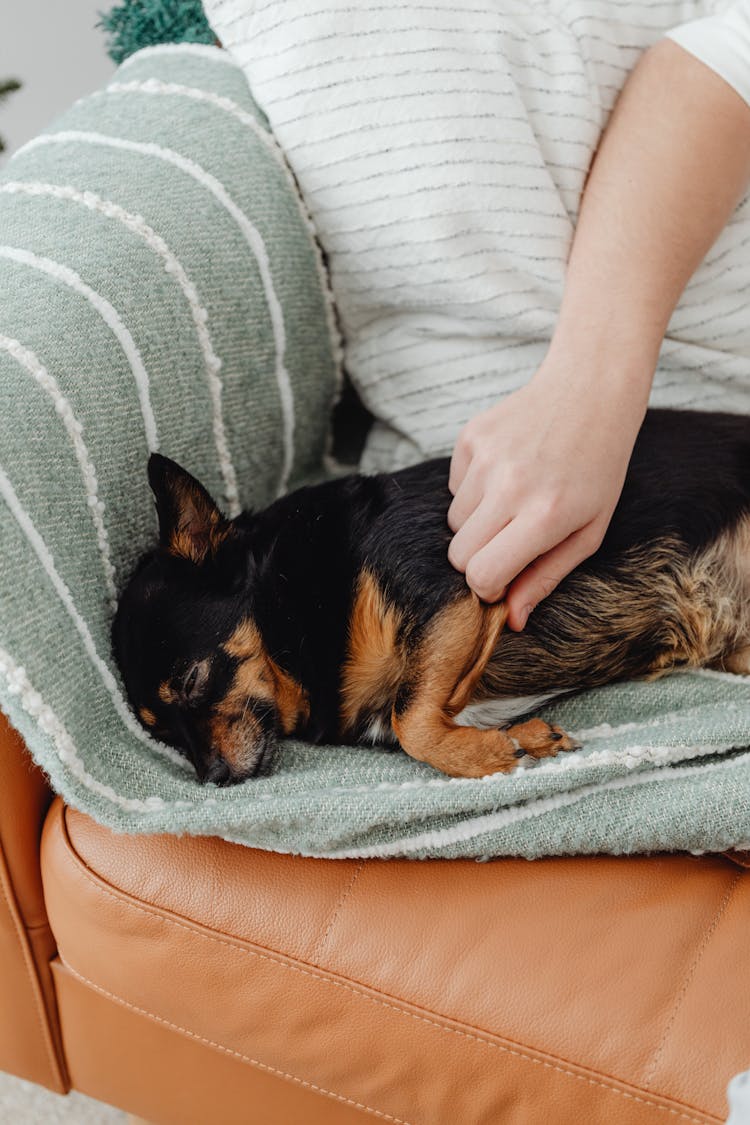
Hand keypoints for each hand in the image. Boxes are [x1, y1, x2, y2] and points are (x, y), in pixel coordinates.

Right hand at [447, 358, 646, 630]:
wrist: (591, 393)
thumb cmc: (598, 468)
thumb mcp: (588, 532)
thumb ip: (546, 577)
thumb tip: (512, 620)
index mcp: (545, 516)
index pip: (481, 574)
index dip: (488, 585)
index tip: (503, 578)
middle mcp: (510, 486)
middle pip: (458, 553)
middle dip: (478, 558)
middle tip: (510, 541)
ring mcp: (487, 458)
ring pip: (454, 521)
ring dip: (478, 520)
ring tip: (516, 497)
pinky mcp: (471, 436)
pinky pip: (454, 486)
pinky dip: (474, 488)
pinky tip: (508, 470)